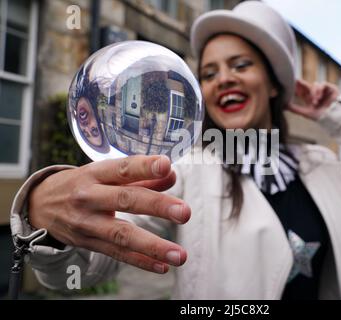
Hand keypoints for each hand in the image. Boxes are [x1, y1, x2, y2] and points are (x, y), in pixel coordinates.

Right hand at [28, 155, 189, 273]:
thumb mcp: (105, 174)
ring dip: (153, 246)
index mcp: (95, 173)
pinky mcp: (88, 243)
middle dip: (157, 206)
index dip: (144, 167)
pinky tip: (162, 266)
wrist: (40, 205)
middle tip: (184, 212)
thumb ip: (141, 175)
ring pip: (122, 234)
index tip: (166, 166)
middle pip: (126, 200)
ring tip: (179, 254)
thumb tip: (171, 175)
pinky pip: (117, 254)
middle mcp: (89, 197)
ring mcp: (87, 223)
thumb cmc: (83, 184)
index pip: (122, 168)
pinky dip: (140, 261)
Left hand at [288, 79, 338, 120]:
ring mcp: (322, 90)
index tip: (290, 85)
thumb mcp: (305, 112)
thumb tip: (284, 106)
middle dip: (301, 84)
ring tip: (315, 101)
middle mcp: (315, 92)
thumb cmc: (320, 116)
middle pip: (306, 85)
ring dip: (313, 92)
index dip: (296, 87)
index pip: (301, 90)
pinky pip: (323, 84)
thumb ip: (295, 109)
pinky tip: (319, 97)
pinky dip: (320, 90)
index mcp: (309, 97)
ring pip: (314, 85)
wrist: (331, 117)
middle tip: (296, 82)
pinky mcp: (330, 87)